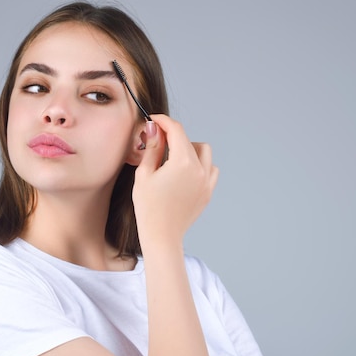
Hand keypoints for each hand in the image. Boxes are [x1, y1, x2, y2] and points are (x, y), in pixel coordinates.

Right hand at [133, 114, 218, 248]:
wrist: (162, 236)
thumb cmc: (149, 208)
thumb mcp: (144, 174)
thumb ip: (152, 147)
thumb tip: (153, 128)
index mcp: (183, 162)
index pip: (176, 130)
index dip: (163, 121)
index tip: (153, 120)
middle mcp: (200, 169)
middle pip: (189, 139)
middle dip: (173, 136)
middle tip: (156, 141)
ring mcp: (206, 181)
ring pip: (204, 152)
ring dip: (190, 149)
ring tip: (172, 158)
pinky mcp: (208, 192)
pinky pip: (211, 169)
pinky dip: (200, 165)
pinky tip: (185, 172)